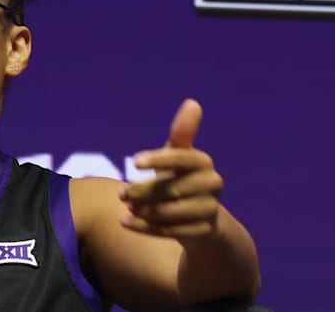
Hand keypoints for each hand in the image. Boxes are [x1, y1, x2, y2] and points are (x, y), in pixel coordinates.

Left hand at [119, 99, 223, 239]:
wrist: (201, 220)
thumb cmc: (182, 179)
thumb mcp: (179, 156)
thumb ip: (182, 133)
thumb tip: (193, 102)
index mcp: (204, 162)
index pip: (180, 158)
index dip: (158, 159)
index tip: (134, 162)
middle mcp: (213, 184)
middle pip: (170, 188)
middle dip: (142, 191)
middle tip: (121, 193)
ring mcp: (211, 210)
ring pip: (168, 211)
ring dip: (142, 210)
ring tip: (126, 206)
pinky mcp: (203, 232)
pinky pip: (169, 232)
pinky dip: (144, 227)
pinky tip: (125, 222)